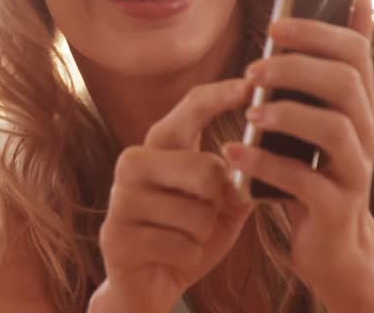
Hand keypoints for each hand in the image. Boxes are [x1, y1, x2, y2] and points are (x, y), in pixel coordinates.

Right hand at [92, 79, 254, 312]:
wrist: (146, 286)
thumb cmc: (186, 236)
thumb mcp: (221, 205)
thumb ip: (237, 178)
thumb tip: (258, 155)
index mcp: (159, 146)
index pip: (190, 109)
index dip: (221, 96)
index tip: (251, 87)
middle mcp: (133, 162)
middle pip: (204, 168)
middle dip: (219, 199)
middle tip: (207, 212)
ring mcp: (119, 199)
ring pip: (196, 215)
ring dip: (203, 235)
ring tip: (184, 238)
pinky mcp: (115, 236)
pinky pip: (180, 246)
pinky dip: (188, 257)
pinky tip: (170, 257)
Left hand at [224, 0, 373, 296]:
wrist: (334, 249)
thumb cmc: (318, 171)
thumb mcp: (327, 113)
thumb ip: (333, 63)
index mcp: (359, 105)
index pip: (354, 51)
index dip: (317, 32)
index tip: (274, 26)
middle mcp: (366, 133)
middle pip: (345, 82)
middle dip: (296, 68)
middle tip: (252, 69)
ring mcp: (355, 172)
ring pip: (333, 128)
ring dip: (287, 113)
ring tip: (249, 113)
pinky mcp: (336, 208)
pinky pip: (305, 180)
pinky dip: (266, 164)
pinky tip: (233, 152)